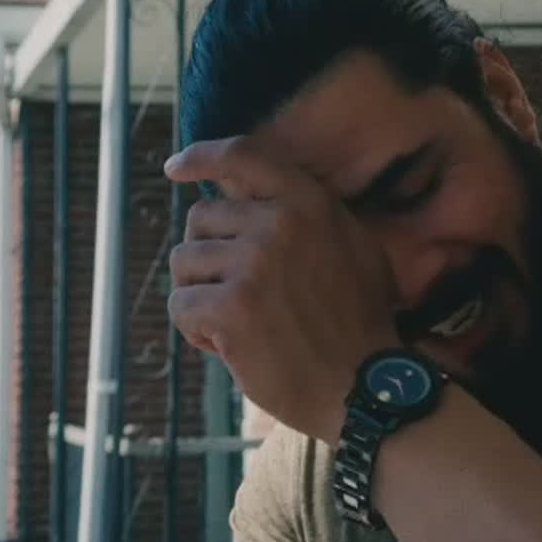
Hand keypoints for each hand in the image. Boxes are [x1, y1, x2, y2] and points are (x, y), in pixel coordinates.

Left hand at [164, 136, 399, 441]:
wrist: (365, 385)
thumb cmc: (360, 322)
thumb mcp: (353, 248)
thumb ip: (305, 216)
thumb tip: (243, 191)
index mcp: (310, 203)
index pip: (243, 156)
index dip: (201, 157)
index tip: (176, 168)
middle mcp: (280, 223)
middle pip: (200, 219)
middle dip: (208, 258)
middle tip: (236, 296)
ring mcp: (254, 263)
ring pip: (184, 263)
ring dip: (200, 296)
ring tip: (235, 325)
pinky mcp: (231, 307)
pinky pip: (181, 306)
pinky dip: (196, 332)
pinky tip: (228, 348)